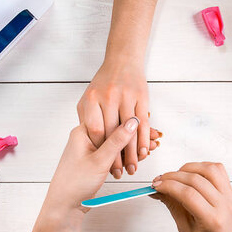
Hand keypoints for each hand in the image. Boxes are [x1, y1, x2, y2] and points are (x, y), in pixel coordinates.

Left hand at [40, 117, 140, 219]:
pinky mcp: (95, 160)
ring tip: (148, 149)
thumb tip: (131, 123)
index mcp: (82, 132)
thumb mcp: (99, 160)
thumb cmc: (73, 184)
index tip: (146, 126)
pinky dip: (125, 156)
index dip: (130, 123)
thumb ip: (117, 141)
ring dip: (132, 147)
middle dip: (135, 136)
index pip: (110, 119)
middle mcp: (86, 138)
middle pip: (115, 132)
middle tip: (152, 139)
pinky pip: (113, 154)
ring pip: (116, 144)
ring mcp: (91, 150)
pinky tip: (137, 158)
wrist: (65, 206)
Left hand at [77, 61, 152, 178]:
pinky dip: (143, 140)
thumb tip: (88, 143)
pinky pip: (143, 124)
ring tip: (132, 168)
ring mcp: (125, 97)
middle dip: (116, 157)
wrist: (123, 58)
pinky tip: (143, 152)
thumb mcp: (89, 98)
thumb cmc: (105, 82)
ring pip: (128, 132)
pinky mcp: (141, 97)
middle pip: (111, 135)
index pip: (95, 131)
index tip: (103, 165)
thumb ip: (89, 120)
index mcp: (91, 100)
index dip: (101, 149)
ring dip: (131, 152)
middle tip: (119, 172)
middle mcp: (107, 98)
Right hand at [151, 162, 231, 231]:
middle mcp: (224, 205)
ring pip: (209, 169)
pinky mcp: (230, 192)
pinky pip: (219, 170)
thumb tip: (158, 190)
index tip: (156, 186)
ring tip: (176, 176)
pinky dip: (203, 167)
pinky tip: (192, 174)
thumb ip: (172, 206)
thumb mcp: (184, 230)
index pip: (188, 194)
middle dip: (173, 176)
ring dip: (189, 168)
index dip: (168, 186)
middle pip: (196, 179)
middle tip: (160, 181)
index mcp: (212, 219)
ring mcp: (229, 197)